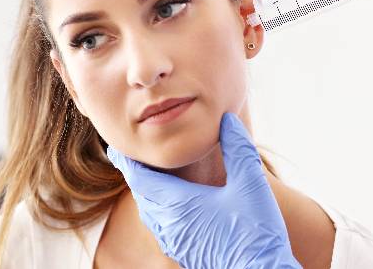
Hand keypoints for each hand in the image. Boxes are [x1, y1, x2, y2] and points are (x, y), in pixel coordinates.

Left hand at [106, 113, 299, 268]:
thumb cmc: (255, 231)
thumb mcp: (251, 183)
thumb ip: (238, 148)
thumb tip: (227, 121)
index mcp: (178, 204)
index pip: (140, 178)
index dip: (127, 161)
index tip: (117, 147)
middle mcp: (169, 225)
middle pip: (142, 196)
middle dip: (137, 176)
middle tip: (133, 159)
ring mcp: (175, 242)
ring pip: (150, 214)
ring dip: (148, 195)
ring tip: (151, 180)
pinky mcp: (185, 253)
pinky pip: (162, 227)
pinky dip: (159, 211)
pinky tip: (175, 208)